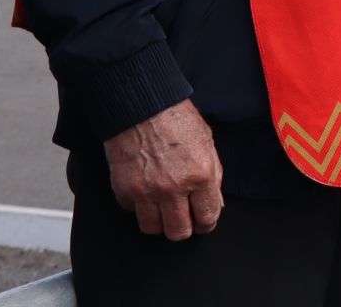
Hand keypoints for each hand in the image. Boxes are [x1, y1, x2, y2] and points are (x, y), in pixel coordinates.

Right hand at [103, 99, 222, 240]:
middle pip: (179, 232)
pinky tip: (144, 190)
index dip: (206, 222)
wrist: (141, 106)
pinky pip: (132, 211)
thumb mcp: (207, 144)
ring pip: (153, 229)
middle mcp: (174, 188)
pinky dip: (138, 205)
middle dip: (183, 227)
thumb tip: (215, 204)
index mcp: (201, 175)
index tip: (202, 221)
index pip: (207, 218)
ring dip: (158, 221)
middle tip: (182, 217)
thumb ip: (213, 176)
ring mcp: (147, 191)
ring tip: (162, 207)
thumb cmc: (177, 120)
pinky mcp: (125, 190)